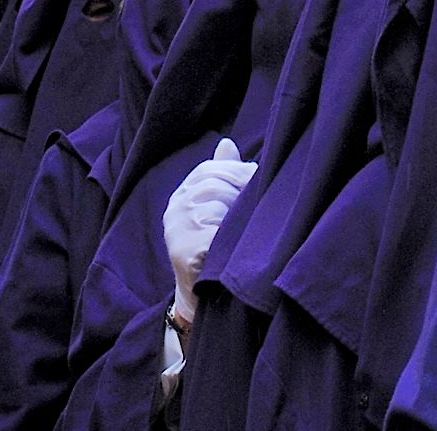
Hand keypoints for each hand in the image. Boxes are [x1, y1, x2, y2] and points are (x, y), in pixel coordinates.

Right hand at [162, 138, 255, 327]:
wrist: (205, 294)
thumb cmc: (217, 245)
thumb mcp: (219, 206)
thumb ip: (222, 175)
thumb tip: (226, 144)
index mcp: (183, 194)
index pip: (209, 169)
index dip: (238, 171)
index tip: (259, 179)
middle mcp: (174, 209)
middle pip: (213, 184)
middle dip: (242, 188)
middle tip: (262, 200)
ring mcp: (176, 230)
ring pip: (215, 205)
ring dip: (238, 213)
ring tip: (250, 224)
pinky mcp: (184, 251)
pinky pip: (214, 232)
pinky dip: (232, 235)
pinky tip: (240, 242)